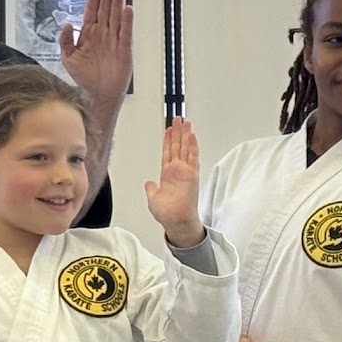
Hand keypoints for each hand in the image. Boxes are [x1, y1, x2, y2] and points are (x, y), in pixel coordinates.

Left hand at [59, 0, 132, 100]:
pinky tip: (127, 10)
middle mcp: (102, 34)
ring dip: (117, 4)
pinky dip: (127, 21)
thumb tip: (66, 24)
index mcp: (88, 34)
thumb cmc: (83, 77)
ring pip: (116, 18)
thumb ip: (65, 40)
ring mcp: (114, 41)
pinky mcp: (124, 50)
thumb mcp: (68, 58)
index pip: (92, 10)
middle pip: (106, 10)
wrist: (97, 94)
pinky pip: (126, 33)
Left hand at [145, 117, 202, 245]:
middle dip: (178, 132)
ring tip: (186, 123)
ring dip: (186, 135)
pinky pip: (192, 157)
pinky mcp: (192, 174)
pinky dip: (192, 146)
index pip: (168, 152)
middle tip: (178, 119)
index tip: (169, 129)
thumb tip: (148, 183)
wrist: (176, 221)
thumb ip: (151, 189)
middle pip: (178, 147)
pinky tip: (191, 136)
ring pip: (186, 149)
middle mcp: (178, 171)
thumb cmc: (167, 214)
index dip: (168, 140)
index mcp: (167, 175)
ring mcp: (186, 172)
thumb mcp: (152, 199)